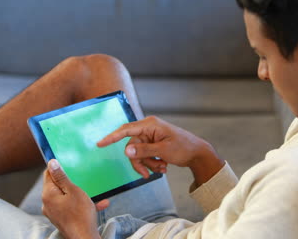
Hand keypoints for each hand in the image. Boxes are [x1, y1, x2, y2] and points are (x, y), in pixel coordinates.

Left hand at [42, 159, 107, 238]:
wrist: (84, 238)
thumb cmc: (81, 215)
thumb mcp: (73, 190)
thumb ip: (61, 177)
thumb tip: (51, 163)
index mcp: (48, 194)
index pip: (48, 174)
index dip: (58, 167)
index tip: (68, 164)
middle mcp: (47, 203)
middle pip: (57, 185)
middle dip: (71, 182)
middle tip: (82, 180)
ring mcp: (54, 212)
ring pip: (66, 196)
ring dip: (79, 194)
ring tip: (93, 194)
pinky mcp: (61, 219)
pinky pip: (70, 206)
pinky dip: (81, 204)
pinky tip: (97, 204)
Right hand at [98, 116, 224, 185]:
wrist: (197, 153)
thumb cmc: (184, 147)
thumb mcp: (163, 151)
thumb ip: (144, 151)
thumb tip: (126, 151)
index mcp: (150, 124)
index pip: (126, 130)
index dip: (112, 137)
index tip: (100, 143)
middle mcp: (148, 129)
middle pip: (132, 147)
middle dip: (140, 162)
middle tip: (148, 173)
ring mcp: (150, 137)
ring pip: (138, 154)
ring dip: (148, 164)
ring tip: (162, 169)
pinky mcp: (153, 144)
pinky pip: (145, 155)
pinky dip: (152, 163)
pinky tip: (163, 167)